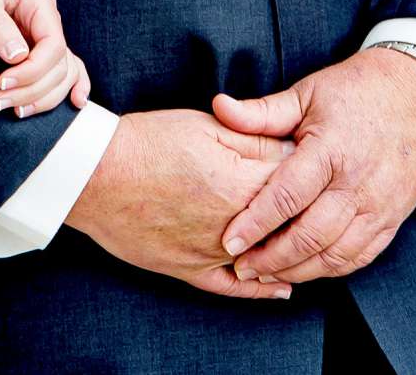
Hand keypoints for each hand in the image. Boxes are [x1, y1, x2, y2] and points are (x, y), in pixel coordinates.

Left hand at [0, 0, 90, 115]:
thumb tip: (17, 57)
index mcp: (37, 0)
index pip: (53, 44)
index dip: (32, 71)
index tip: (2, 84)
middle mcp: (45, 16)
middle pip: (58, 64)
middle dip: (32, 89)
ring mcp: (40, 31)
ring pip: (61, 71)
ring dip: (43, 96)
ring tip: (12, 110)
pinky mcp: (32, 44)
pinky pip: (62, 66)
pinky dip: (70, 84)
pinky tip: (75, 101)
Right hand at [65, 109, 298, 300]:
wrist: (95, 175)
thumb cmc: (148, 142)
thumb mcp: (207, 125)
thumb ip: (254, 138)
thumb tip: (293, 148)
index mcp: (244, 183)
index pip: (297, 181)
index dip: (309, 170)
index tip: (318, 162)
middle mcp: (236, 226)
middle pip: (289, 224)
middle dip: (307, 213)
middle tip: (321, 202)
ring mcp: (213, 253)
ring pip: (267, 258)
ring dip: (290, 251)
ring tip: (309, 243)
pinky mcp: (189, 270)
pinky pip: (233, 287)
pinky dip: (260, 290)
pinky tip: (280, 288)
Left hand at [210, 48, 415, 285]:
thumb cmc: (357, 90)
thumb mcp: (308, 92)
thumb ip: (263, 111)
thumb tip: (218, 106)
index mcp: (331, 149)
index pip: (288, 196)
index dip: (256, 223)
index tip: (229, 242)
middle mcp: (358, 183)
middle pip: (310, 235)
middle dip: (271, 258)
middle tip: (241, 267)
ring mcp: (379, 205)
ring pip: (335, 254)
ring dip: (297, 270)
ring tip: (265, 275)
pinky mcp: (393, 218)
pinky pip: (359, 256)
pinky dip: (330, 269)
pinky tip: (304, 269)